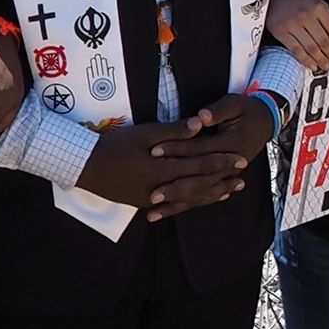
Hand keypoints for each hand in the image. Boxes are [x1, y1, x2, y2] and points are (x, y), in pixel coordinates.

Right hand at [81, 111, 255, 218]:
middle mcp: (159, 188)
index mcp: (161, 168)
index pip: (198, 165)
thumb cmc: (112, 146)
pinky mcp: (144, 204)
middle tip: (243, 176)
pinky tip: (200, 200)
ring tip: (230, 190)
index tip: (240, 158)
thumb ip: (173, 131)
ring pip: (188, 199)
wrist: (84, 167)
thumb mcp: (143, 133)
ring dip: (211, 194)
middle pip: (198, 184)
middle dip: (222, 179)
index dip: (220, 162)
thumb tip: (200, 124)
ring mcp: (151, 199)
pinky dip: (190, 202)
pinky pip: (174, 205)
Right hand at [265, 0, 328, 74]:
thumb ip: (325, 19)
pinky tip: (311, 64)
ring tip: (324, 65)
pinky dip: (306, 60)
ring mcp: (293, 24)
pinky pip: (297, 50)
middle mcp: (307, 15)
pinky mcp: (281, 32)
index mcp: (319, 7)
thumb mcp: (315, 1)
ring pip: (311, 48)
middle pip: (323, 41)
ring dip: (320, 60)